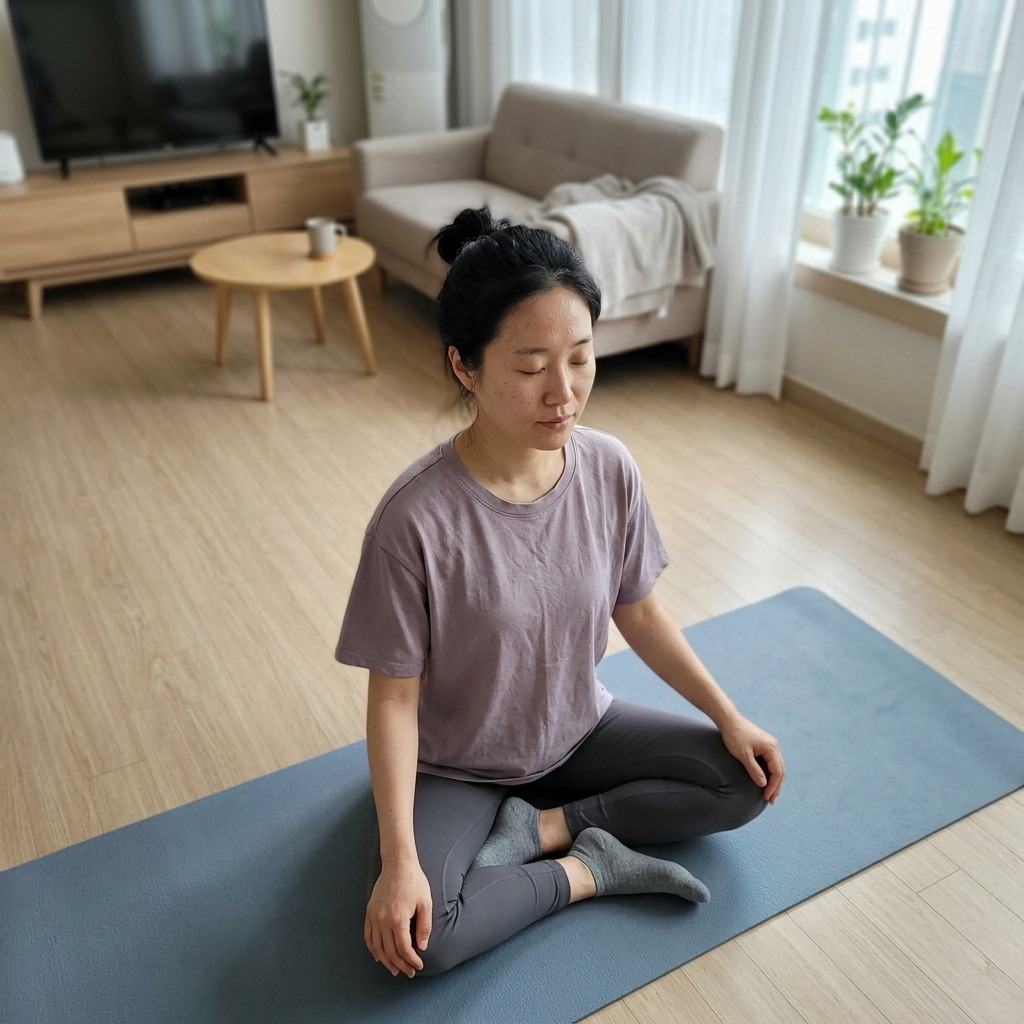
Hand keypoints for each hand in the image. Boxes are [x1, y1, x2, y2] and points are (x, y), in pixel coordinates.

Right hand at [364, 859, 431, 978]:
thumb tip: (422, 947)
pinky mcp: (369, 912)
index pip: (403, 948)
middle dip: (400, 965)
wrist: (397, 864)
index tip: (418, 965)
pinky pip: (368, 936)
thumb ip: (424, 927)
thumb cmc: (414, 882)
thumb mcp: (426, 903)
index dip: (411, 960)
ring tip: (395, 970)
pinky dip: (373, 949)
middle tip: (409, 972)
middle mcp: (383, 920)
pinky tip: (379, 957)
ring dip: (386, 962)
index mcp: (398, 918)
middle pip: (390, 951)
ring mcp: (374, 916)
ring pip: (377, 947)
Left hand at [720, 714, 784, 803]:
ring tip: (770, 794)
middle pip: (780, 770)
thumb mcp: (743, 755)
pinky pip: (771, 761)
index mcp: (771, 748)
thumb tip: (764, 784)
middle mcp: (774, 746)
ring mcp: (770, 744)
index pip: (777, 772)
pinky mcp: (764, 744)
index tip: (767, 797)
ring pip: (777, 766)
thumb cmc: (734, 736)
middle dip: (777, 786)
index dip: (773, 786)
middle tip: (771, 801)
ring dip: (774, 780)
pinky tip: (766, 780)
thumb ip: (754, 770)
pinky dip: (770, 772)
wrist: (728, 720)